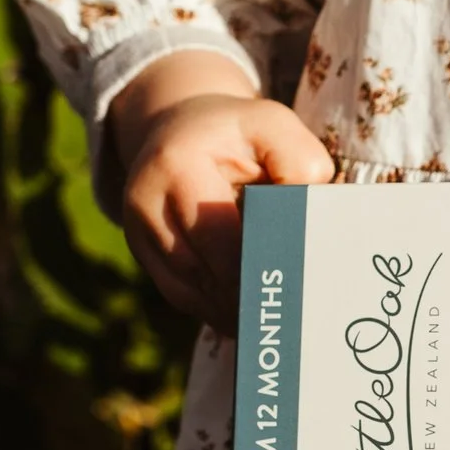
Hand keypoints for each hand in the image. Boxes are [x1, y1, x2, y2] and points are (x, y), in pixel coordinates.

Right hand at [109, 53, 332, 323]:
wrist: (179, 129)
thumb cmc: (236, 133)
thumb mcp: (273, 125)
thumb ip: (300, 162)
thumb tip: (312, 217)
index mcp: (178, 164)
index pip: (221, 232)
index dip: (257, 263)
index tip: (296, 288)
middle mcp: (146, 201)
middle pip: (202, 270)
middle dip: (247, 296)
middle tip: (293, 319)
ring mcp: (137, 230)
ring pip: (189, 292)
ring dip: (232, 311)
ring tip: (276, 324)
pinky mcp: (141, 252)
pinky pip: (181, 294)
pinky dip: (215, 309)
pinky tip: (248, 319)